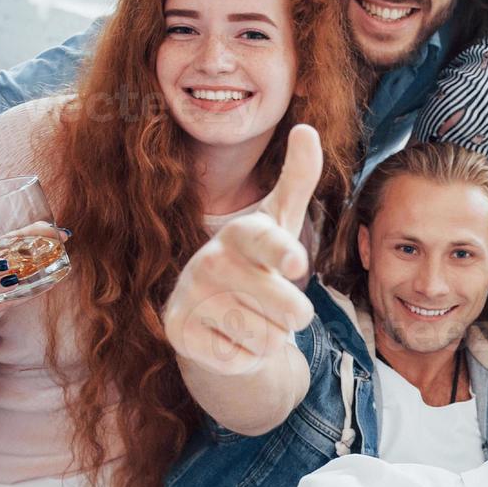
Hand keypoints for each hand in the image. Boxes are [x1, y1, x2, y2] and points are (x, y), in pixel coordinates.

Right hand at [163, 124, 320, 375]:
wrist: (212, 314)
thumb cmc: (255, 262)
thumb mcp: (279, 222)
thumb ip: (297, 179)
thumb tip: (306, 128)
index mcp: (239, 235)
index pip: (263, 241)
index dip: (282, 252)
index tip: (297, 262)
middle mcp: (209, 263)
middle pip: (286, 307)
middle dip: (295, 315)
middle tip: (279, 305)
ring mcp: (191, 299)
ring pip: (267, 336)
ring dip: (270, 336)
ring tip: (253, 318)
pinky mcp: (181, 335)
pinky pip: (241, 358)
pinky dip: (244, 355)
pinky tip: (229, 337)